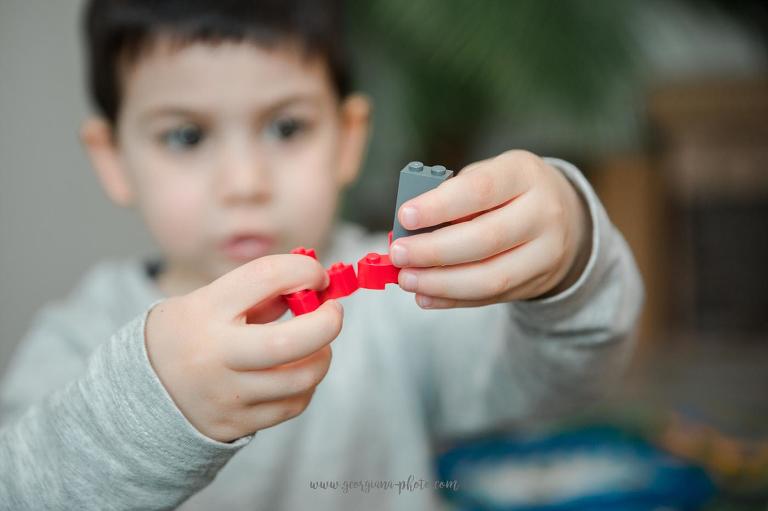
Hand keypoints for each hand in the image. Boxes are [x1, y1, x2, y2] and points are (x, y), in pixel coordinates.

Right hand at [144, 255, 342, 442]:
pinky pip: (293, 405)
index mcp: (205, 310)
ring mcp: (225, 394)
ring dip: (322, 355)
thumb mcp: (210, 300)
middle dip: (327, 323)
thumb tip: (316, 285)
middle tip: (334, 312)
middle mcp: (214, 354)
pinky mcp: (235, 424)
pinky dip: (306, 384)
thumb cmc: (192, 332)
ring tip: (316, 344)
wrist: (143, 389)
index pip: (266, 276)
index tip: (316, 275)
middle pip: (291, 341)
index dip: (304, 270)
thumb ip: (261, 293)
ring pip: (301, 378)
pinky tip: (296, 371)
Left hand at [389, 150, 591, 308]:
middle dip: (434, 251)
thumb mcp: (487, 177)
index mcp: (523, 173)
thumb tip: (408, 231)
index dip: (440, 206)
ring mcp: (546, 252)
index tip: (405, 216)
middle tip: (398, 254)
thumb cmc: (505, 192)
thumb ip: (451, 197)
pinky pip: (490, 297)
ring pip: (491, 277)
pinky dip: (452, 299)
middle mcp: (543, 212)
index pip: (480, 190)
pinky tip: (425, 296)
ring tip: (407, 279)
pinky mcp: (537, 282)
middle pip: (486, 238)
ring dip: (441, 282)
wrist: (562, 217)